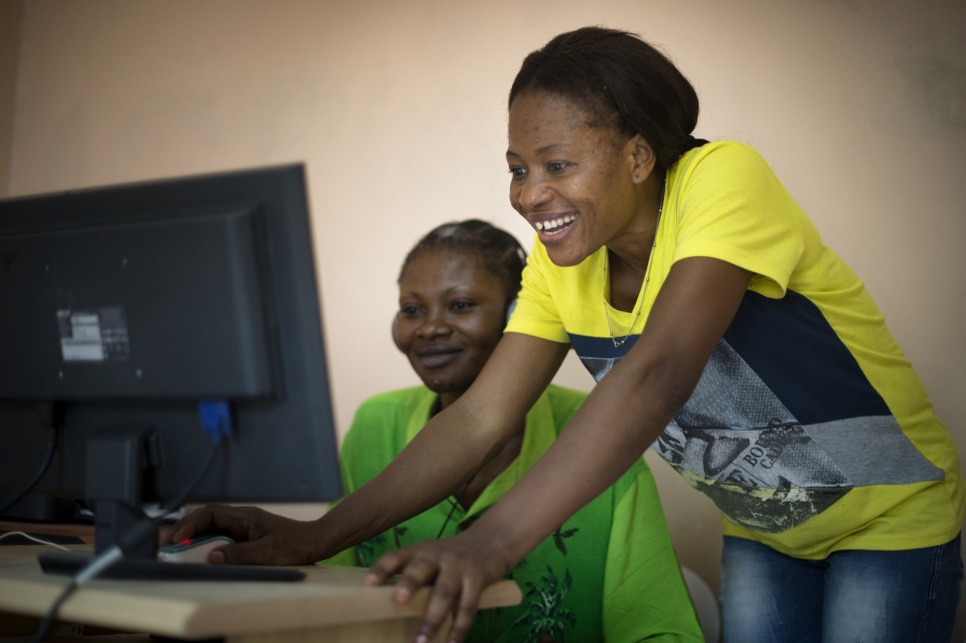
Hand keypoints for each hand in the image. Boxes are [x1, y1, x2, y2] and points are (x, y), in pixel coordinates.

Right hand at [160, 504, 322, 564]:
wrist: (315, 541)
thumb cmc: (295, 544)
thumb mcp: (268, 552)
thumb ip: (239, 554)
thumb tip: (210, 557)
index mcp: (244, 516)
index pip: (210, 514)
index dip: (190, 524)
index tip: (175, 539)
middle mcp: (240, 518)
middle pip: (204, 519)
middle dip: (181, 529)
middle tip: (159, 543)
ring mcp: (240, 527)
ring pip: (208, 528)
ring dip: (189, 536)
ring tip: (168, 547)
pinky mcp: (243, 537)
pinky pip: (217, 537)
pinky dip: (201, 543)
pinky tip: (190, 552)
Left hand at [363, 532, 511, 642]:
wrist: (490, 541)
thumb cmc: (449, 558)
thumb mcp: (429, 558)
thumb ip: (411, 575)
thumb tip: (383, 605)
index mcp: (419, 551)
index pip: (396, 556)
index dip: (381, 569)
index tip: (368, 583)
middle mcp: (437, 556)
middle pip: (421, 569)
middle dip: (409, 584)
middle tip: (398, 600)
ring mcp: (458, 567)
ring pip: (444, 593)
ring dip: (432, 620)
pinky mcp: (477, 579)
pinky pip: (467, 606)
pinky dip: (459, 628)